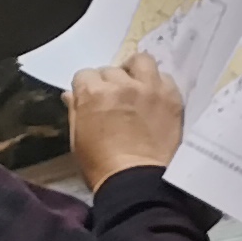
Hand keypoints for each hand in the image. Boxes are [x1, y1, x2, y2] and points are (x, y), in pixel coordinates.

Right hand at [71, 51, 185, 186]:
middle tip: (114, 99)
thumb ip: (75, 110)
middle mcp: (121, 84)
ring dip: (135, 70)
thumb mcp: (77, 138)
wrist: (136, 179)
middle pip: (111, 70)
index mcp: (93, 93)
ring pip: (141, 61)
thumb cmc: (100, 164)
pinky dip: (158, 83)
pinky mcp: (171, 96)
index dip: (86, 87)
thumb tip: (70, 94)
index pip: (85, 75)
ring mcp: (149, 88)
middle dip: (109, 82)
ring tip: (136, 85)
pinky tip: (155, 96)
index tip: (91, 98)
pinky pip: (165, 77)